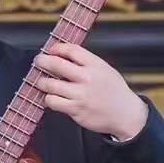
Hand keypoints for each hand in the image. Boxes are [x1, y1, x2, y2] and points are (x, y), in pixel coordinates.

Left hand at [32, 43, 148, 140]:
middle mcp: (87, 78)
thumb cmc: (114, 91)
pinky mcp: (76, 110)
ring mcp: (80, 95)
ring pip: (50, 85)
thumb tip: (63, 55)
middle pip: (57, 64)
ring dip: (42, 82)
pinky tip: (52, 97)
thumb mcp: (105, 69)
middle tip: (38, 61)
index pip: (71, 50)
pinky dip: (49, 99)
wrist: (126, 114)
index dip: (57, 48)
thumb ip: (86, 62)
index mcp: (95, 65)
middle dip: (42, 61)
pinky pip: (53, 102)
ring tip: (42, 82)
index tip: (51, 50)